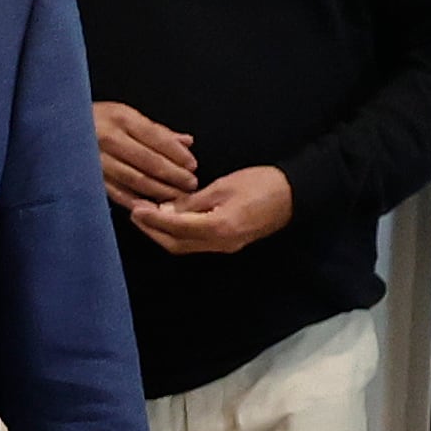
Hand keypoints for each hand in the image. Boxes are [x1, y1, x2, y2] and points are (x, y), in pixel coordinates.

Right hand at [96, 101, 198, 207]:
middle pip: (149, 161)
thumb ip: (155, 130)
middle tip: (190, 185)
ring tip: (176, 196)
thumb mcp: (123, 114)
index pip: (157, 138)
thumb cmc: (93, 119)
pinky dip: (135, 200)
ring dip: (159, 190)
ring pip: (135, 179)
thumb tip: (186, 142)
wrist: (53, 126)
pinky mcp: (88, 177)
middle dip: (174, 176)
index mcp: (120, 118)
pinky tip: (149, 206)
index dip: (177, 154)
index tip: (192, 165)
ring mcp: (97, 159)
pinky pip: (116, 192)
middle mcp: (108, 138)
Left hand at [129, 163, 294, 256]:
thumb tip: (166, 209)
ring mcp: (224, 247)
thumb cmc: (262, 183)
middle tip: (135, 213)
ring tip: (146, 216)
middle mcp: (220, 243)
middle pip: (176, 244)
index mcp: (219, 227)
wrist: (295, 195)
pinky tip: (168, 219)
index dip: (152, 219)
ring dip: (162, 233)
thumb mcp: (224, 185)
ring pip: (184, 246)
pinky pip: (195, 243)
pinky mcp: (228, 243)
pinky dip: (178, 233)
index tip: (135, 209)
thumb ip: (194, 201)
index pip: (176, 227)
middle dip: (152, 231)